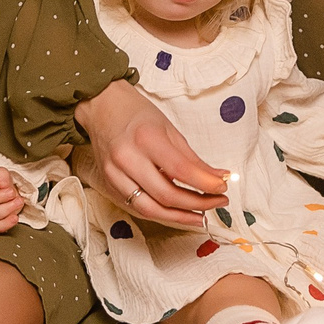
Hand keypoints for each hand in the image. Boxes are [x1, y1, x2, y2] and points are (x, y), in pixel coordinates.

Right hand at [74, 77, 226, 227]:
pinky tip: (178, 211)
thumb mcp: (169, 129)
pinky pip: (138, 207)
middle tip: (218, 202)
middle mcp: (127, 159)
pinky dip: (161, 213)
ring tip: (201, 215)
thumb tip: (219, 178)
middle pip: (166, 195)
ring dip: (180, 216)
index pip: (181, 171)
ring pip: (151, 209)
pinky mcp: (109, 185)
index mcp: (146, 139)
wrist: (101, 107)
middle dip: (197, 203)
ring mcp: (115, 174)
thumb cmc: (137, 114)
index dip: (205, 184)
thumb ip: (193, 159)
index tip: (223, 188)